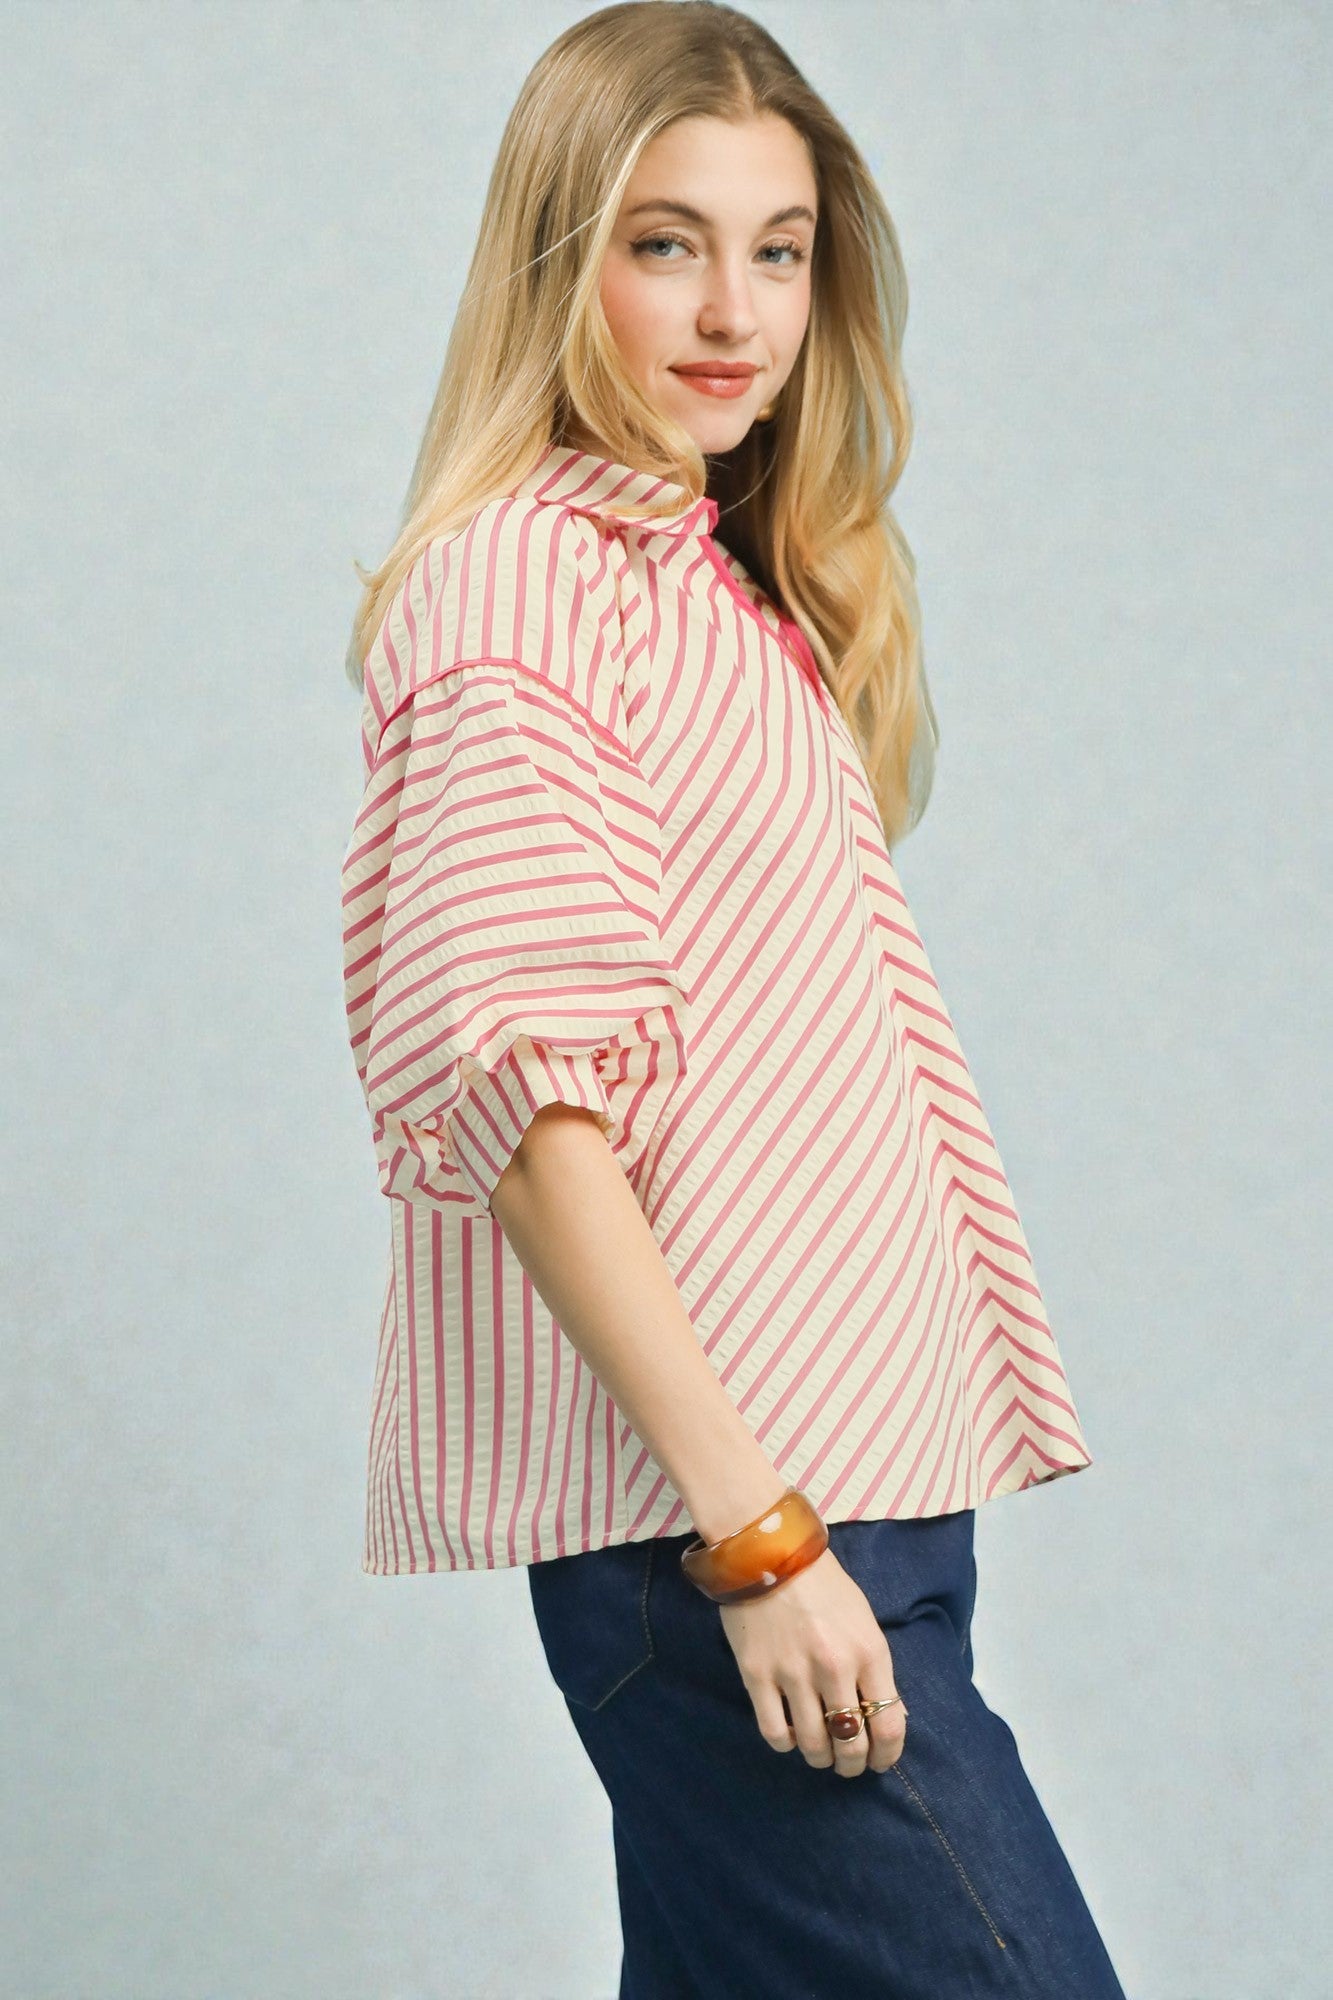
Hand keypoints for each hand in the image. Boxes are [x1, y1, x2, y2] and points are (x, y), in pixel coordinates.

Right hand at [718, 1544, 907, 1777]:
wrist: (768, 1552)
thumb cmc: (824, 1586)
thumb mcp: (865, 1621)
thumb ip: (877, 1670)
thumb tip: (892, 1715)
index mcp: (868, 1652)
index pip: (889, 1725)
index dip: (887, 1755)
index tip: (880, 1761)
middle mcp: (834, 1667)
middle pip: (851, 1744)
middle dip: (853, 1764)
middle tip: (849, 1764)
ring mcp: (793, 1673)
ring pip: (813, 1745)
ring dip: (821, 1758)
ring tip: (821, 1753)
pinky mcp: (757, 1675)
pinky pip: (775, 1732)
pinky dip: (786, 1744)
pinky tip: (791, 1735)